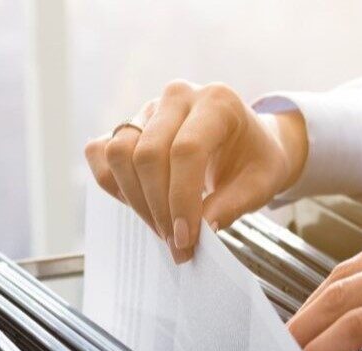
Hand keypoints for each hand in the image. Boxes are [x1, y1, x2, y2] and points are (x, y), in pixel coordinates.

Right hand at [84, 80, 307, 262]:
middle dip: (158, 208)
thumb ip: (231, 206)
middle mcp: (178, 97)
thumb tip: (199, 230)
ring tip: (161, 227)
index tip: (186, 238)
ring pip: (119, 153)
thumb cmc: (255, 161)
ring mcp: (149, 108)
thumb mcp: (260, 185)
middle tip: (176, 242)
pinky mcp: (128, 125)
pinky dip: (114, 185)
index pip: (186, 150)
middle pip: (148, 154)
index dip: (181, 199)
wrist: (248, 144)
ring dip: (135, 200)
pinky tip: (141, 205)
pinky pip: (101, 153)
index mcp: (217, 102)